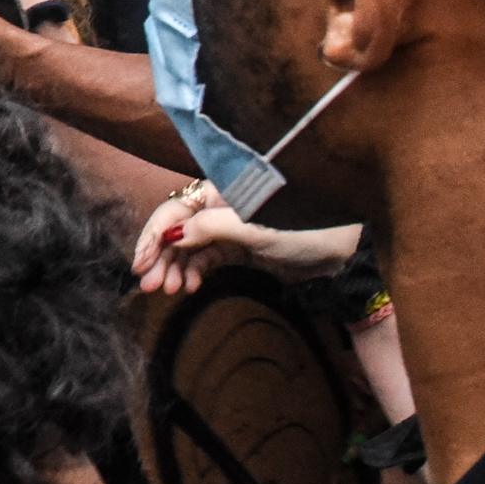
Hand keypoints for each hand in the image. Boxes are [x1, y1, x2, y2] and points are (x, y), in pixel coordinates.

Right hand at [135, 187, 363, 295]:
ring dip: (175, 269)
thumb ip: (209, 229)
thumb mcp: (254, 228)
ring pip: (189, 249)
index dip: (153, 237)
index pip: (173, 212)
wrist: (344, 250)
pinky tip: (190, 287)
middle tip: (150, 287)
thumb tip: (171, 235)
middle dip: (161, 259)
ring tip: (170, 292)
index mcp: (218, 191)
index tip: (140, 265)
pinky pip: (206, 260)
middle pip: (177, 231)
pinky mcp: (239, 250)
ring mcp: (228, 230)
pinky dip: (195, 273)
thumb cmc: (303, 228)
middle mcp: (218, 207)